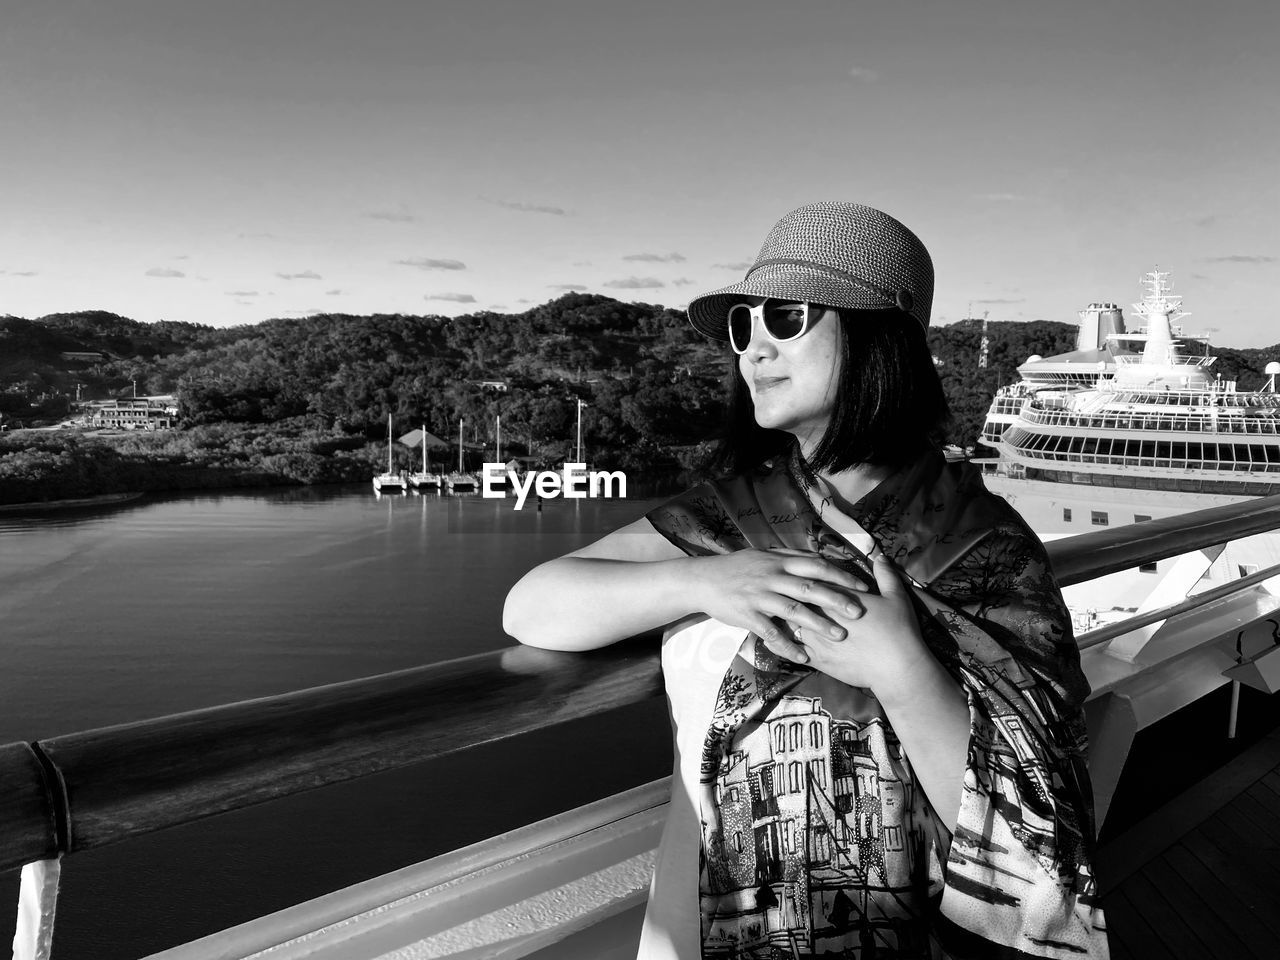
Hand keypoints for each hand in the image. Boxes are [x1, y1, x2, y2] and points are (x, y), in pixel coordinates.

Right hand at [690, 547, 868, 648]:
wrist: (703, 580)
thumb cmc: (737, 567)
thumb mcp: (764, 555)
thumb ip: (789, 558)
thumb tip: (818, 557)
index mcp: (779, 562)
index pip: (816, 566)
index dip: (840, 576)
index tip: (862, 588)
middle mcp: (772, 577)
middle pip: (810, 588)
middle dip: (837, 600)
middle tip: (860, 613)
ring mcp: (759, 596)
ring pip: (793, 610)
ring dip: (818, 624)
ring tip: (840, 637)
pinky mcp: (747, 614)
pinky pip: (770, 632)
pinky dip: (788, 645)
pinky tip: (803, 657)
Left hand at [770, 553, 929, 696]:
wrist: (896, 668)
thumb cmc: (898, 630)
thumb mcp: (896, 598)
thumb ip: (886, 575)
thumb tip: (881, 556)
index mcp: (838, 597)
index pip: (816, 580)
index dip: (807, 575)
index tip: (797, 571)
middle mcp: (823, 615)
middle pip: (797, 599)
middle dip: (787, 593)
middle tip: (776, 588)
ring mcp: (817, 638)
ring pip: (790, 623)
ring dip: (781, 616)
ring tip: (770, 611)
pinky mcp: (817, 659)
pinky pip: (792, 650)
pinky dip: (781, 644)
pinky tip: (770, 639)